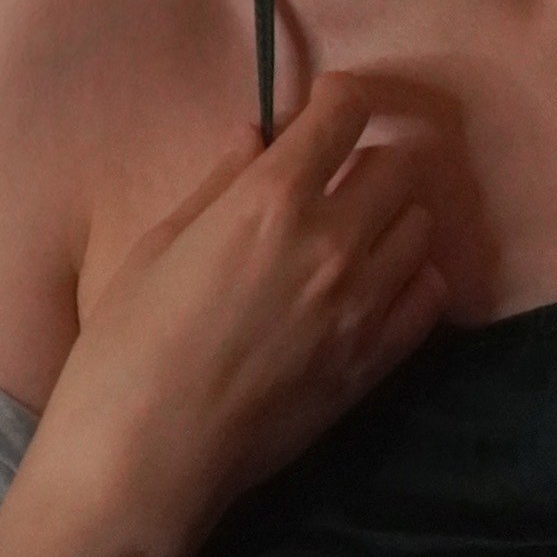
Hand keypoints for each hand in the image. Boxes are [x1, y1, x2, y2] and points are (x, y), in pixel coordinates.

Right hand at [51, 74, 445, 544]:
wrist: (147, 460)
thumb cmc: (127, 347)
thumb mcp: (159, 246)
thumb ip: (220, 183)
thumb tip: (258, 135)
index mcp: (272, 199)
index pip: (346, 111)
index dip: (341, 96)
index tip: (327, 103)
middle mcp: (334, 240)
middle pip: (399, 164)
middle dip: (370, 156)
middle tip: (337, 173)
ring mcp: (364, 304)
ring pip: (421, 226)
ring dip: (393, 215)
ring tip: (356, 230)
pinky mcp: (376, 361)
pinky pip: (430, 295)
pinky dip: (412, 276)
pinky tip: (378, 283)